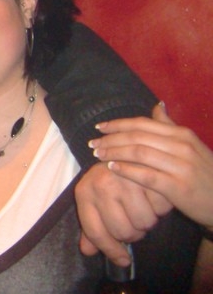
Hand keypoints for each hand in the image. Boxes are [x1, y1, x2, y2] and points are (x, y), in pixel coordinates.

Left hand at [75, 161, 171, 265]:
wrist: (123, 151)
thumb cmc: (107, 182)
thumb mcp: (93, 202)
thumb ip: (91, 228)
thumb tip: (87, 251)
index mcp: (84, 193)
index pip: (96, 232)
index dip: (111, 251)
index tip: (123, 261)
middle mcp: (101, 185)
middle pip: (123, 232)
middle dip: (132, 233)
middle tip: (133, 222)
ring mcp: (124, 178)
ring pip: (143, 223)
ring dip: (146, 222)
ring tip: (142, 210)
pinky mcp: (147, 174)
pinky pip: (159, 209)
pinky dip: (159, 209)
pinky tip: (152, 199)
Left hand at [90, 103, 212, 231]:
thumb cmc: (205, 174)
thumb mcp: (192, 145)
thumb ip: (170, 127)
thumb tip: (157, 106)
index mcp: (182, 134)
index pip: (142, 123)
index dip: (117, 124)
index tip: (99, 127)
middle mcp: (182, 146)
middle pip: (137, 136)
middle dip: (110, 139)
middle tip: (92, 143)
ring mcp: (181, 166)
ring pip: (139, 153)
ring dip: (114, 152)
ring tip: (98, 155)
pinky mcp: (178, 187)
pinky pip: (146, 175)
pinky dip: (126, 170)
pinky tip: (112, 169)